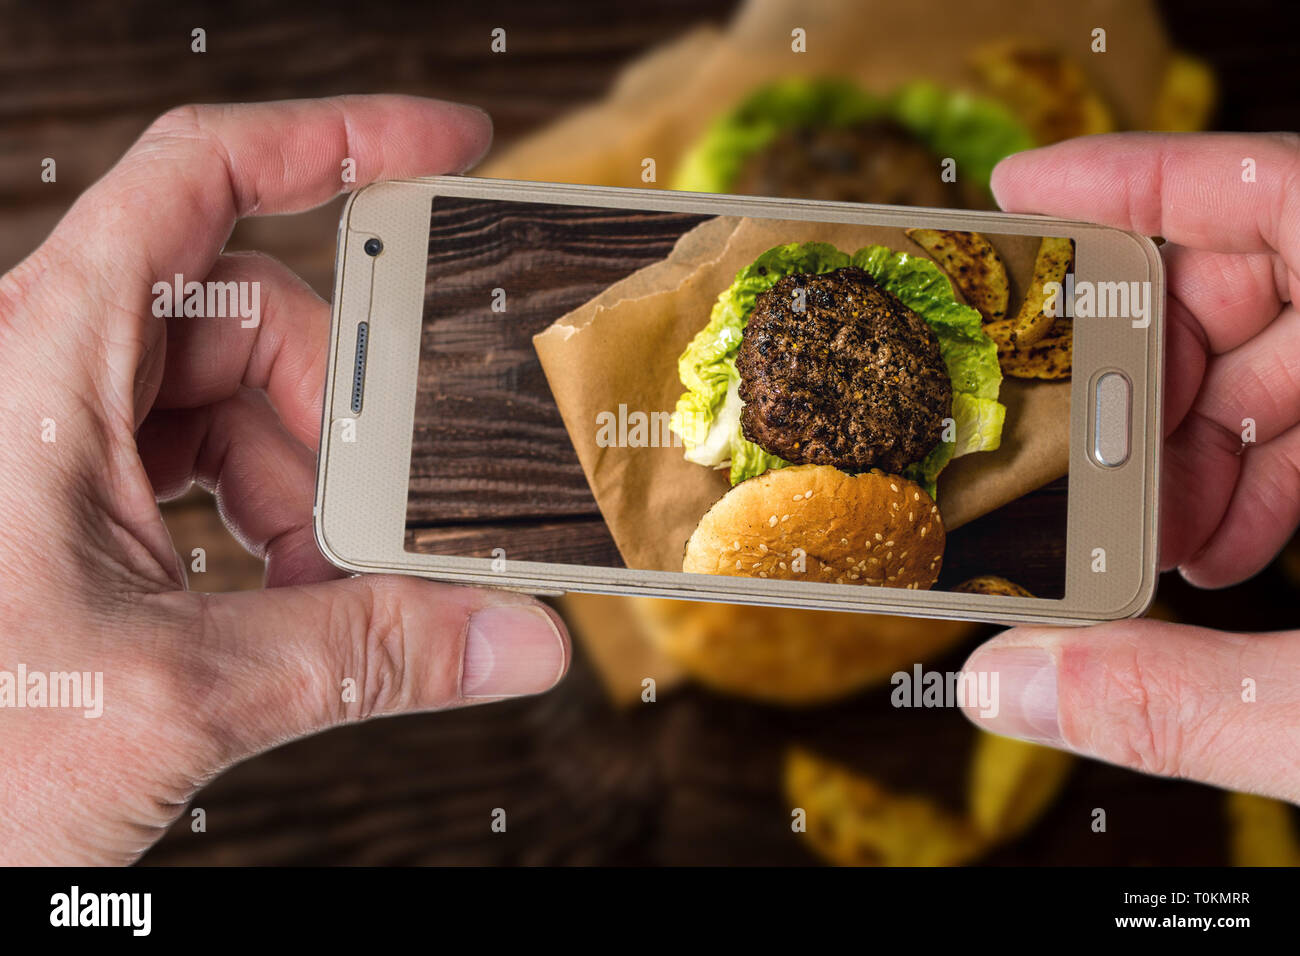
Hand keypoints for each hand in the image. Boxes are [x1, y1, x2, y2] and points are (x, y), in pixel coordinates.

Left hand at [0, 96, 569, 864]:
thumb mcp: (177, 693)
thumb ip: (366, 656)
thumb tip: (510, 635)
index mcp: (44, 360)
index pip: (200, 176)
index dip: (335, 138)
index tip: (445, 148)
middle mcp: (50, 372)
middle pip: (252, 312)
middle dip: (343, 415)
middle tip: (395, 511)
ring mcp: (62, 432)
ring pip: (238, 397)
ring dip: (311, 486)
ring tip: (333, 579)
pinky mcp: (77, 493)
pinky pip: (209, 459)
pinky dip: (274, 516)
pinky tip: (293, 586)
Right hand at [962, 132, 1299, 801]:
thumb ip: (1185, 697)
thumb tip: (1019, 686)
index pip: (1288, 191)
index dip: (1141, 180)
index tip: (1028, 198)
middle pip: (1275, 274)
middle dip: (1155, 359)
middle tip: (1084, 435)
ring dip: (1207, 434)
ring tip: (1160, 529)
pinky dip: (1270, 469)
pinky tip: (1224, 546)